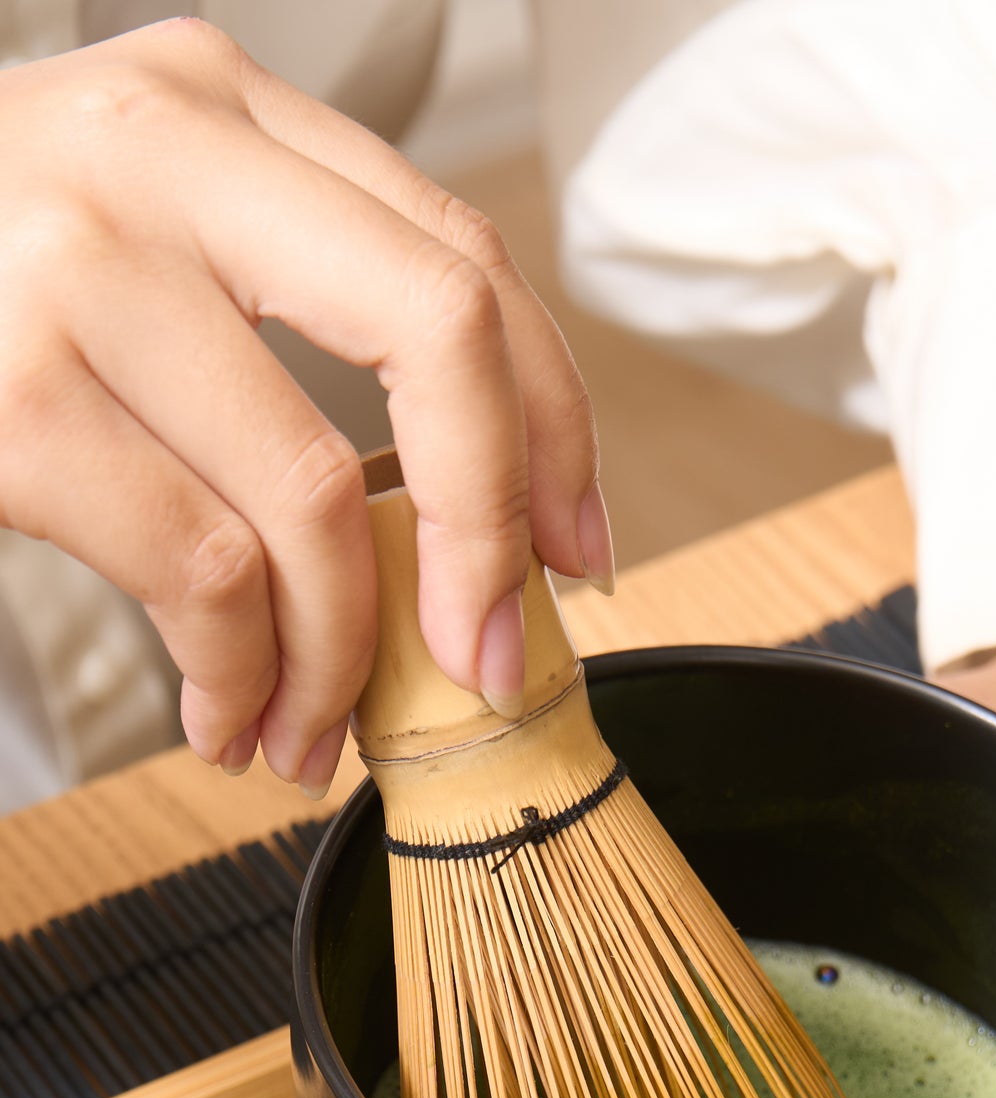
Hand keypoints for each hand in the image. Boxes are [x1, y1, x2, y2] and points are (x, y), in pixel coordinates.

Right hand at [0, 21, 608, 794]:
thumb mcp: (136, 237)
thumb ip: (287, 313)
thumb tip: (464, 525)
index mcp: (218, 108)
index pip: (463, 257)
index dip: (554, 424)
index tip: (578, 549)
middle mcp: (157, 153)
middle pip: (436, 334)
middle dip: (493, 530)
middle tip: (492, 658)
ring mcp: (70, 265)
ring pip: (314, 499)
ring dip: (337, 660)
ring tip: (307, 731)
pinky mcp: (6, 395)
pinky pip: (205, 574)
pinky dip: (242, 677)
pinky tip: (228, 715)